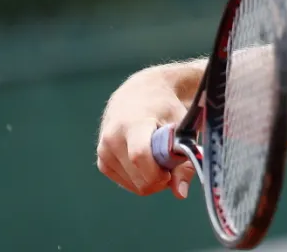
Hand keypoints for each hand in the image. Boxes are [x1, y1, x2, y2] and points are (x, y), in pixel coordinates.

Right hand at [96, 67, 195, 198]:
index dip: (159, 172)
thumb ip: (184, 159)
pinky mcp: (102, 162)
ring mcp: (104, 151)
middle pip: (140, 177)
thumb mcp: (181, 126)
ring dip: (152, 178)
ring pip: (135, 185)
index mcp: (132, 123)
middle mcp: (112, 137)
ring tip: (160, 155)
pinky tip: (148, 160)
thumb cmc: (165, 107)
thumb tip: (180, 194)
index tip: (172, 170)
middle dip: (162, 177)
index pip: (140, 156)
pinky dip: (142, 178)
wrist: (140, 92)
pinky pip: (127, 183)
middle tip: (172, 160)